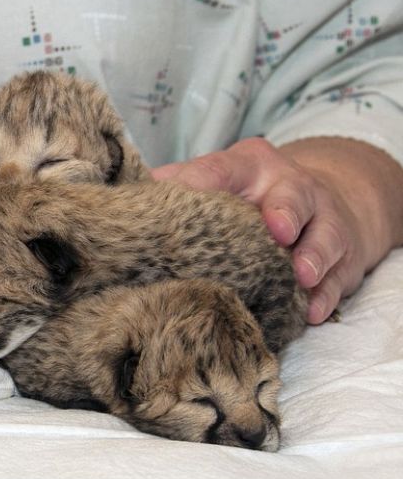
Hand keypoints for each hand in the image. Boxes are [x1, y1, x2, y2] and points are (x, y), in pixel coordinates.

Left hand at [153, 136, 402, 323]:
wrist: (318, 206)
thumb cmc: (249, 199)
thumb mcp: (216, 182)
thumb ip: (180, 187)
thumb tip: (137, 197)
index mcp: (249, 167)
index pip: (223, 169)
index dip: (206, 181)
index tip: (189, 196)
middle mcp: (292, 188)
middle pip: (294, 196)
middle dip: (287, 212)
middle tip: (279, 231)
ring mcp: (322, 222)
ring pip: (325, 236)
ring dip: (314, 256)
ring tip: (302, 276)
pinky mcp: (341, 258)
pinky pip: (338, 277)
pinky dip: (325, 294)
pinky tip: (311, 310)